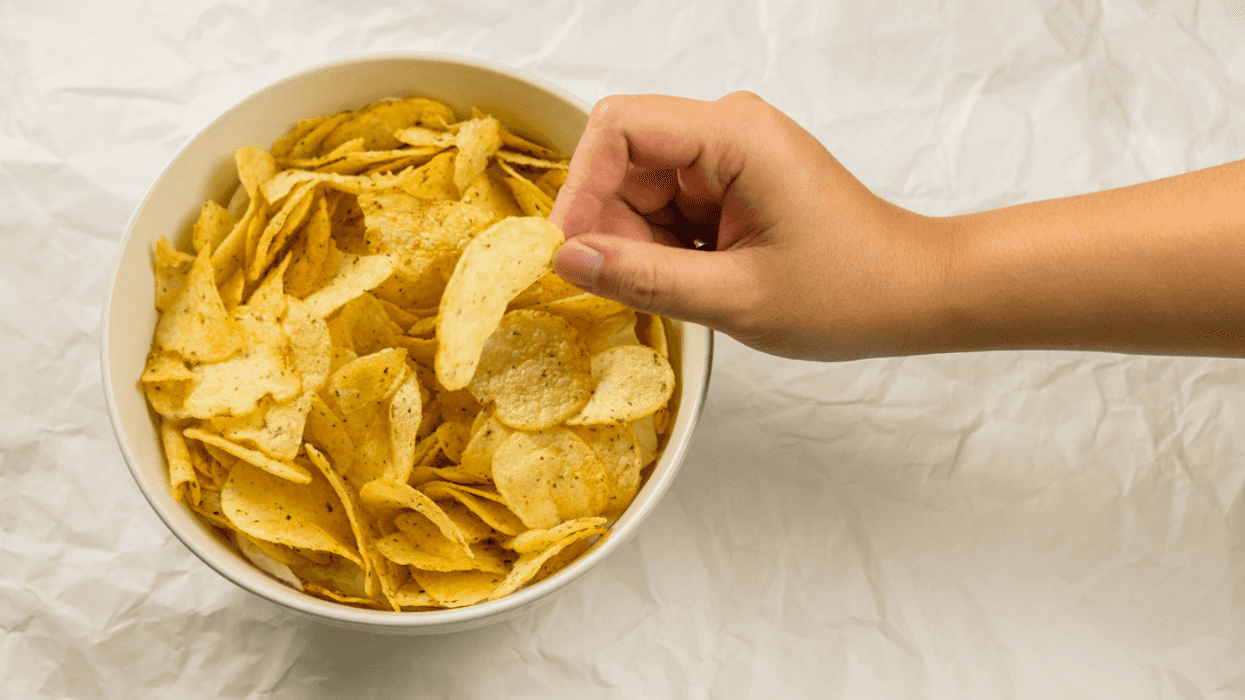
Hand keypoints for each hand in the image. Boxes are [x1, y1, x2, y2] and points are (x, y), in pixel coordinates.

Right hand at [550, 92, 951, 360]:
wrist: (912, 293)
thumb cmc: (850, 292)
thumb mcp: (736, 298)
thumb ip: (643, 277)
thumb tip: (566, 259)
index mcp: (735, 135)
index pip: (619, 127)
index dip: (581, 187)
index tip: (569, 251)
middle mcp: (728, 128)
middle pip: (622, 160)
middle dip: (610, 226)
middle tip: (633, 288)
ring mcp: (728, 152)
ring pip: (637, 187)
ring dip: (638, 242)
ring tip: (686, 288)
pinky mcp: (729, 179)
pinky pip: (664, 205)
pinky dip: (661, 246)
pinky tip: (696, 279)